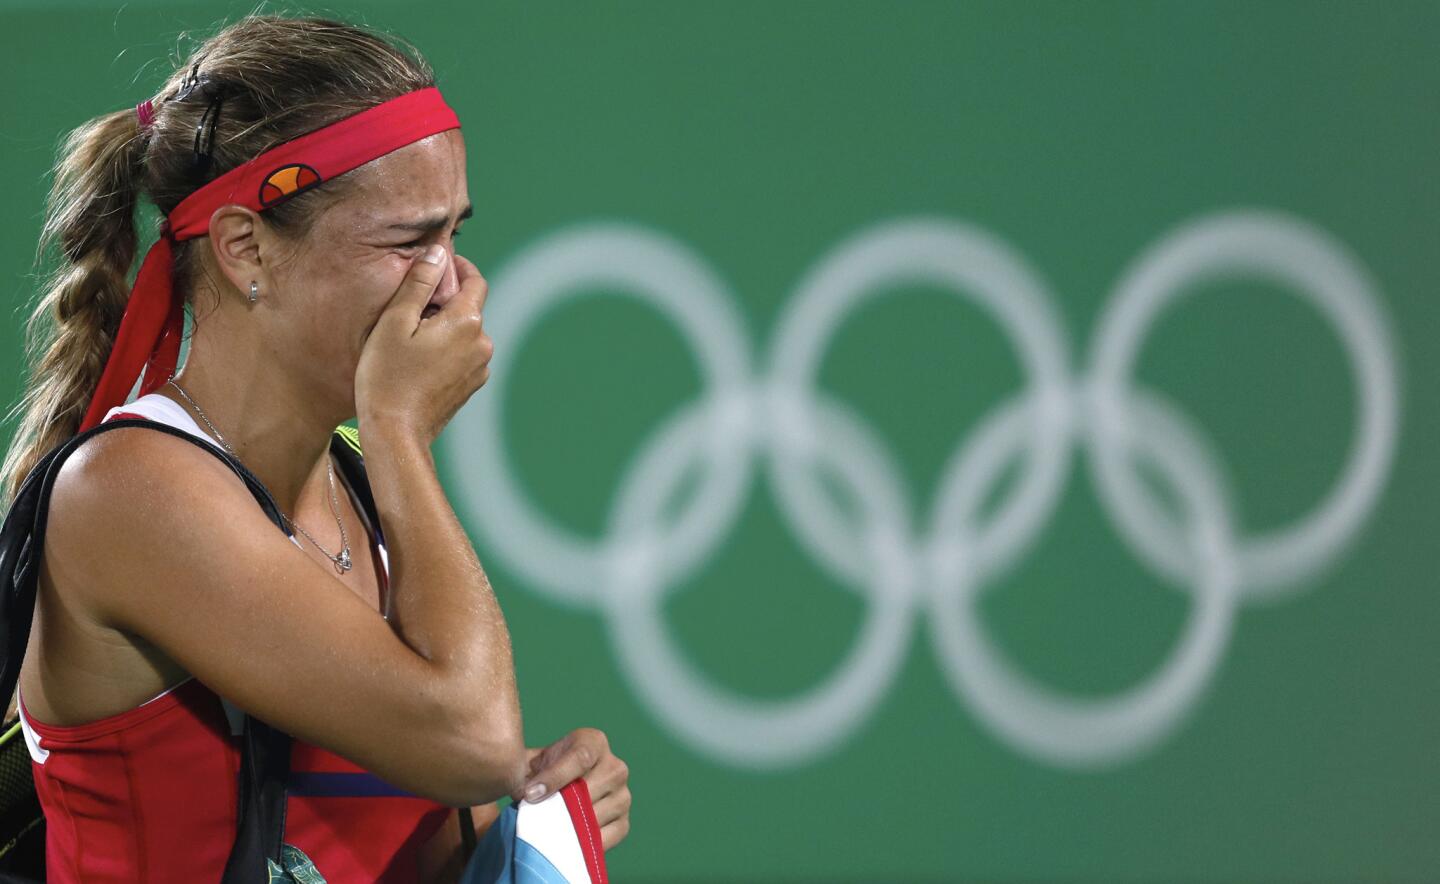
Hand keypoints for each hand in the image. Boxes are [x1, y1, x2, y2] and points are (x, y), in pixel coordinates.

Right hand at [354, 246, 492, 445]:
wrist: (396, 432)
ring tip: (410, 336)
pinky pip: (462, 355)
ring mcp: (480, 368)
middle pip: (469, 308)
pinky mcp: (471, 386)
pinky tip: (418, 359)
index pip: (475, 281)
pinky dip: (446, 348)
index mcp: (467, 322)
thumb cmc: (388, 376)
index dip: (458, 269)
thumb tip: (438, 253)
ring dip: (444, 326)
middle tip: (411, 305)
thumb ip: (419, 283)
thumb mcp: (395, 322)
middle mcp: (482, 344)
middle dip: (445, 300)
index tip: (438, 266)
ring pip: (465, 333)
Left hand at [511, 728, 630, 850]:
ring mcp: (623, 796)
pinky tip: (563, 842)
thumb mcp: (532, 763)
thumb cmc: (542, 773)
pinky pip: (605, 838)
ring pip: (596, 816)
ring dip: (568, 827)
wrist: (557, 791)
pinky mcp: (623, 823)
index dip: (555, 777)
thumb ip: (526, 770)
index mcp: (594, 742)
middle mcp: (615, 766)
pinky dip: (582, 844)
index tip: (531, 794)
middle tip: (535, 818)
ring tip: (546, 831)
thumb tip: (526, 793)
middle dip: (559, 806)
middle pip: (589, 790)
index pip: (581, 758)